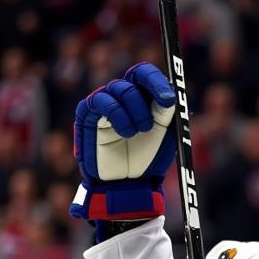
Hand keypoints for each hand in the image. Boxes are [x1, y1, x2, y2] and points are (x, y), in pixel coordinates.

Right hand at [70, 62, 176, 223]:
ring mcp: (106, 101)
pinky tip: (125, 132)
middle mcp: (125, 95)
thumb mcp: (164, 135)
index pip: (147, 75)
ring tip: (137, 133)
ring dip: (134, 112)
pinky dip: (117, 115)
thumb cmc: (147, 160)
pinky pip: (101, 101)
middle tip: (155, 121)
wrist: (129, 184)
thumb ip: (167, 113)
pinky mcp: (88, 113)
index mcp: (145, 97)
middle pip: (135, 75)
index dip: (157, 81)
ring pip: (119, 88)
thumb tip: (171, 94)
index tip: (169, 100)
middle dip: (149, 97)